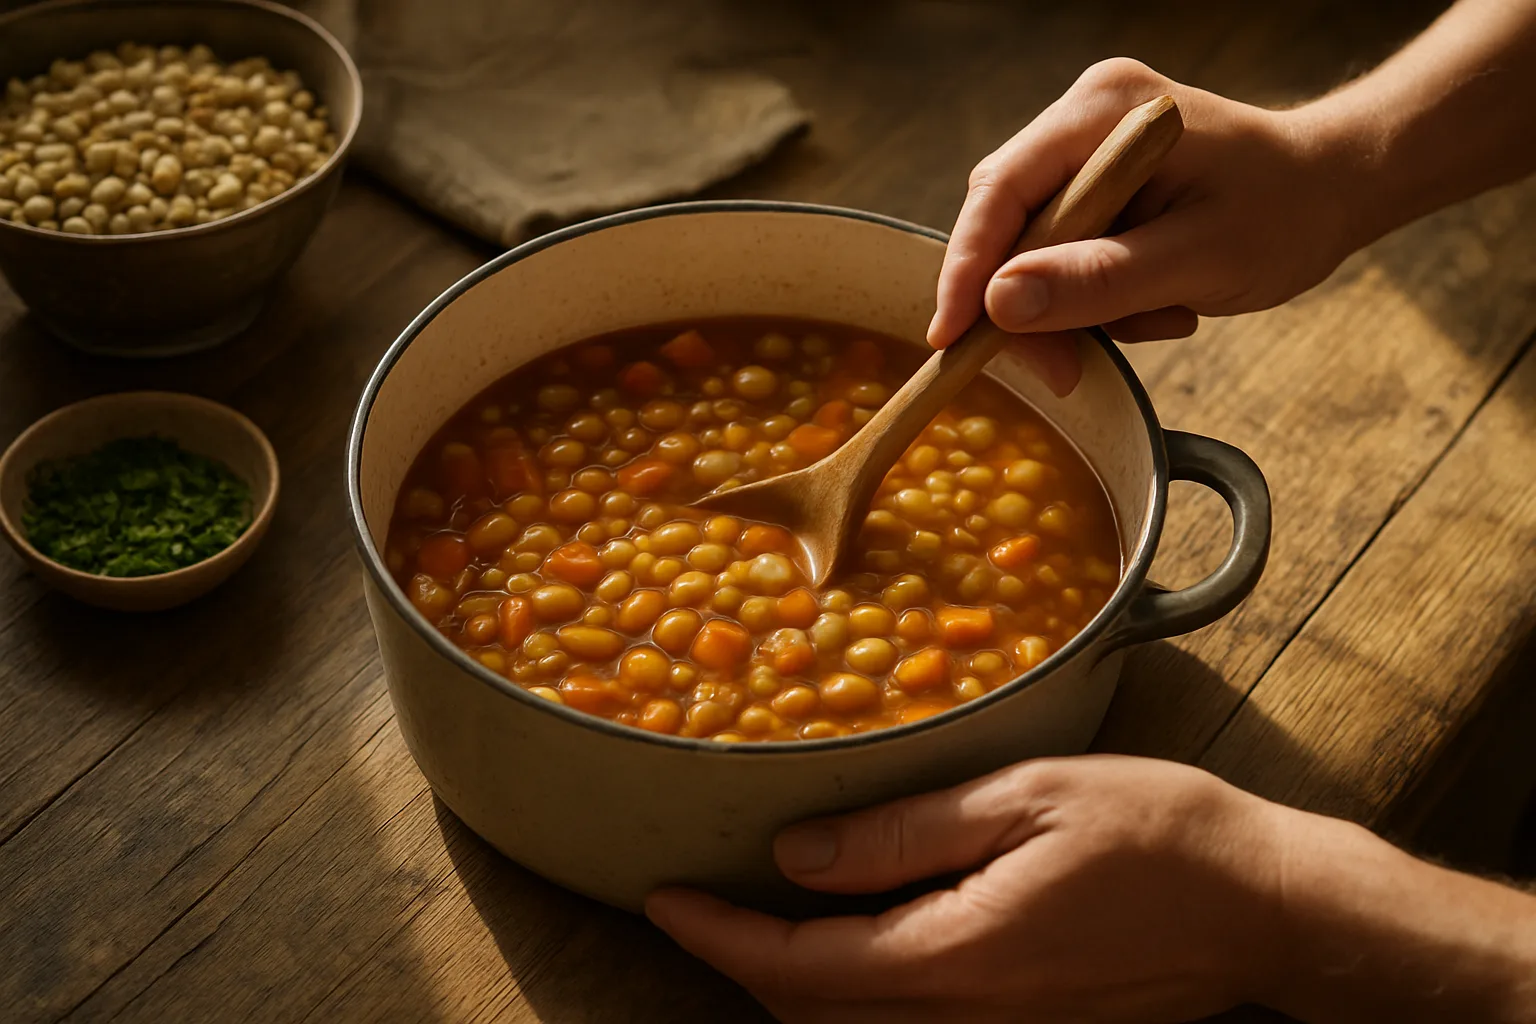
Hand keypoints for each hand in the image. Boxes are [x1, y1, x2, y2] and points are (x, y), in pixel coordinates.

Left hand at [646, 755, 1293, 1022]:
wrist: (1263, 905)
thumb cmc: (1157, 833)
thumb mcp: (1024, 799)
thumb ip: (905, 833)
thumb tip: (800, 853)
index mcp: (956, 954)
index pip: (800, 965)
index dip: (720, 936)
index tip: (663, 898)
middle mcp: (966, 1016)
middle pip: (814, 1011)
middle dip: (742, 964)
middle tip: (697, 902)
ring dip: (792, 983)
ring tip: (754, 920)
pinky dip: (853, 991)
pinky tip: (850, 941)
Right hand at [929, 59, 1365, 393]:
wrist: (1334, 190)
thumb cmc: (1286, 211)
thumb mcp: (1198, 257)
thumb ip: (1098, 280)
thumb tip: (1001, 304)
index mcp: (1103, 111)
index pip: (1001, 190)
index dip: (967, 268)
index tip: (950, 338)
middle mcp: (1081, 120)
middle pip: (1006, 223)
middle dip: (1027, 304)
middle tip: (1062, 370)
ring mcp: (1085, 153)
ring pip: (1031, 250)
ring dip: (1075, 306)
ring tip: (1159, 315)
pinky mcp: (1095, 188)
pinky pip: (1062, 257)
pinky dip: (1097, 298)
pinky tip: (1159, 301)